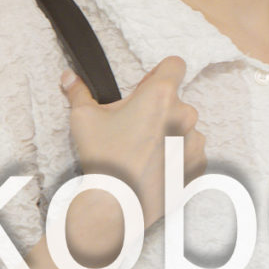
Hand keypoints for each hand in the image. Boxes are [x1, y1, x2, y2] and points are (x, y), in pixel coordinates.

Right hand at [62, 54, 200, 238]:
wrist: (118, 203)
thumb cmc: (103, 158)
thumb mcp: (84, 119)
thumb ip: (78, 91)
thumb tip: (68, 76)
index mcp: (160, 96)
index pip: (174, 65)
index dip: (158, 74)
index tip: (145, 89)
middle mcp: (184, 114)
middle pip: (175, 100)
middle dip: (158, 109)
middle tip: (135, 128)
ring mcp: (195, 140)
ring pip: (184, 126)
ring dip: (170, 132)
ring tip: (145, 150)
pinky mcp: (199, 163)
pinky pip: (191, 150)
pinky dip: (178, 155)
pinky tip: (156, 165)